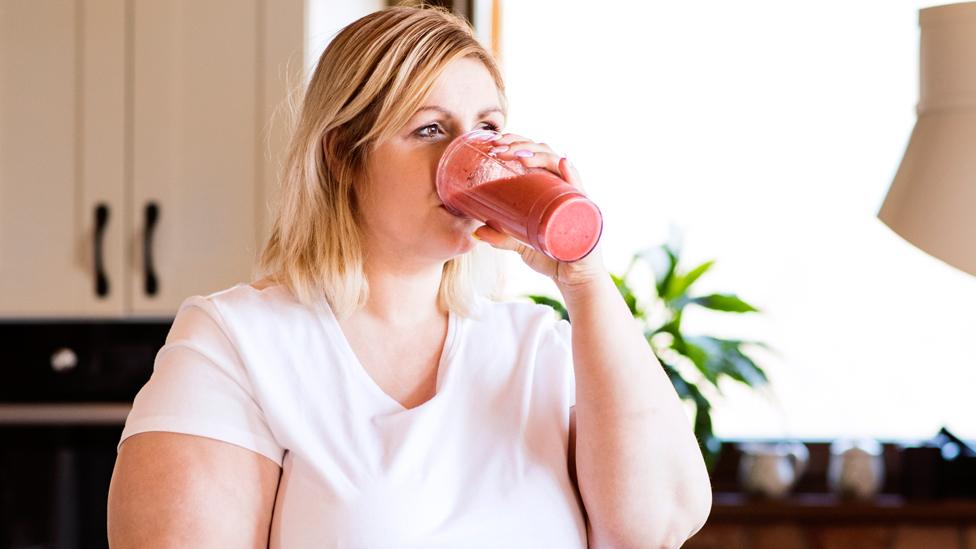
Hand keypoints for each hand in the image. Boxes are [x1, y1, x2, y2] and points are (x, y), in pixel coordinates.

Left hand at [470, 133, 607, 289]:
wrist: (575, 280)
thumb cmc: (551, 255)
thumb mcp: (521, 245)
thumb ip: (501, 238)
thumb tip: (475, 233)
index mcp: (550, 187)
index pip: (536, 154)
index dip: (517, 143)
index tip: (495, 143)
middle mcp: (564, 186)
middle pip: (545, 153)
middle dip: (522, 146)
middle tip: (499, 148)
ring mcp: (575, 196)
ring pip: (560, 165)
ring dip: (540, 155)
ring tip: (519, 156)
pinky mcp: (585, 212)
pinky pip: (580, 189)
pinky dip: (572, 175)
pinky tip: (562, 164)